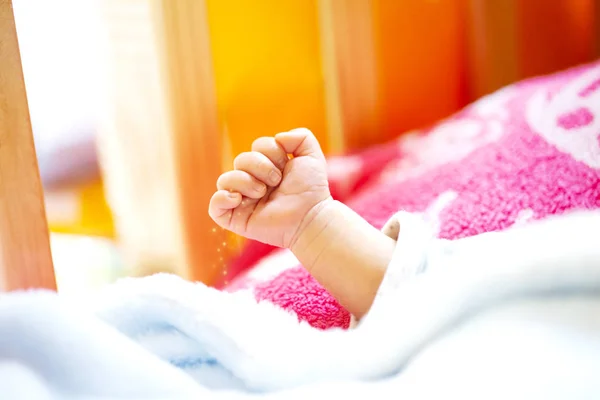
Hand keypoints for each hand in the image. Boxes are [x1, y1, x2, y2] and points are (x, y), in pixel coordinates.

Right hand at [209, 128, 331, 247]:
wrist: (310, 216)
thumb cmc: (311, 190)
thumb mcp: (312, 156)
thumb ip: (301, 136)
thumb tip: (278, 137)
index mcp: (267, 167)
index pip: (257, 146)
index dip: (272, 151)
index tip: (286, 166)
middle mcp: (252, 182)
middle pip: (240, 160)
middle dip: (260, 166)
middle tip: (277, 181)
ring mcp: (243, 201)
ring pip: (225, 180)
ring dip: (245, 181)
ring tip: (262, 192)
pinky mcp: (236, 219)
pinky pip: (214, 207)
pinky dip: (221, 199)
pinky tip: (238, 199)